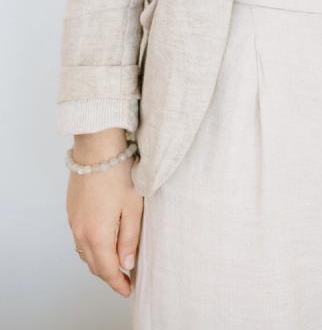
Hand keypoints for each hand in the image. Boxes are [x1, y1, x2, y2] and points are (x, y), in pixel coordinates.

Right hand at [66, 153, 142, 297]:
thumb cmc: (119, 173)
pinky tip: (102, 243)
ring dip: (99, 262)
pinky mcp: (72, 212)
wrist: (97, 148)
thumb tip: (126, 264)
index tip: (129, 290)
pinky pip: (80, 239)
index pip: (107, 270)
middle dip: (109, 275)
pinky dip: (91, 248)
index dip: (118, 283)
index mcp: (97, 235)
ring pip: (85, 253)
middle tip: (125, 279)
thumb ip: (130, 239)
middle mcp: (81, 232)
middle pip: (94, 265)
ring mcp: (74, 222)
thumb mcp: (133, 207)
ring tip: (116, 263)